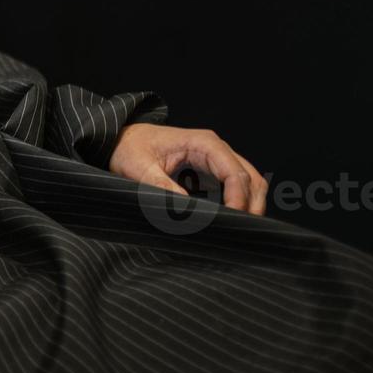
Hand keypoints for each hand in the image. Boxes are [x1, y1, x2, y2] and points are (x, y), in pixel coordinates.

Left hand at [108, 123, 267, 215]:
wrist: (121, 140)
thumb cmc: (129, 148)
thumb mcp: (138, 166)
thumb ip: (160, 184)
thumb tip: (183, 209)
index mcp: (203, 143)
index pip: (234, 172)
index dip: (238, 198)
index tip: (231, 221)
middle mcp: (215, 149)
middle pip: (250, 178)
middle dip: (251, 205)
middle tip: (241, 232)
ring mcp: (216, 160)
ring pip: (248, 182)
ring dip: (248, 205)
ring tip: (237, 230)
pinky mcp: (211, 171)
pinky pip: (234, 187)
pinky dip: (238, 203)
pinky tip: (228, 221)